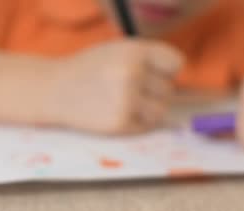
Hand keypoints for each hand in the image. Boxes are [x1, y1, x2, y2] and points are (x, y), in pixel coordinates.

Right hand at [40, 40, 183, 133]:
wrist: (53, 90)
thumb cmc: (89, 70)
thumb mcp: (117, 51)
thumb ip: (148, 60)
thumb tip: (190, 89)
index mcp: (133, 51)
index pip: (175, 64)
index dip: (163, 71)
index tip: (148, 74)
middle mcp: (131, 74)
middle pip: (168, 90)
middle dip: (151, 92)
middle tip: (125, 90)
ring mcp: (125, 100)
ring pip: (160, 110)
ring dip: (147, 110)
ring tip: (122, 103)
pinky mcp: (119, 123)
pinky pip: (145, 126)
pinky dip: (134, 123)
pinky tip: (113, 113)